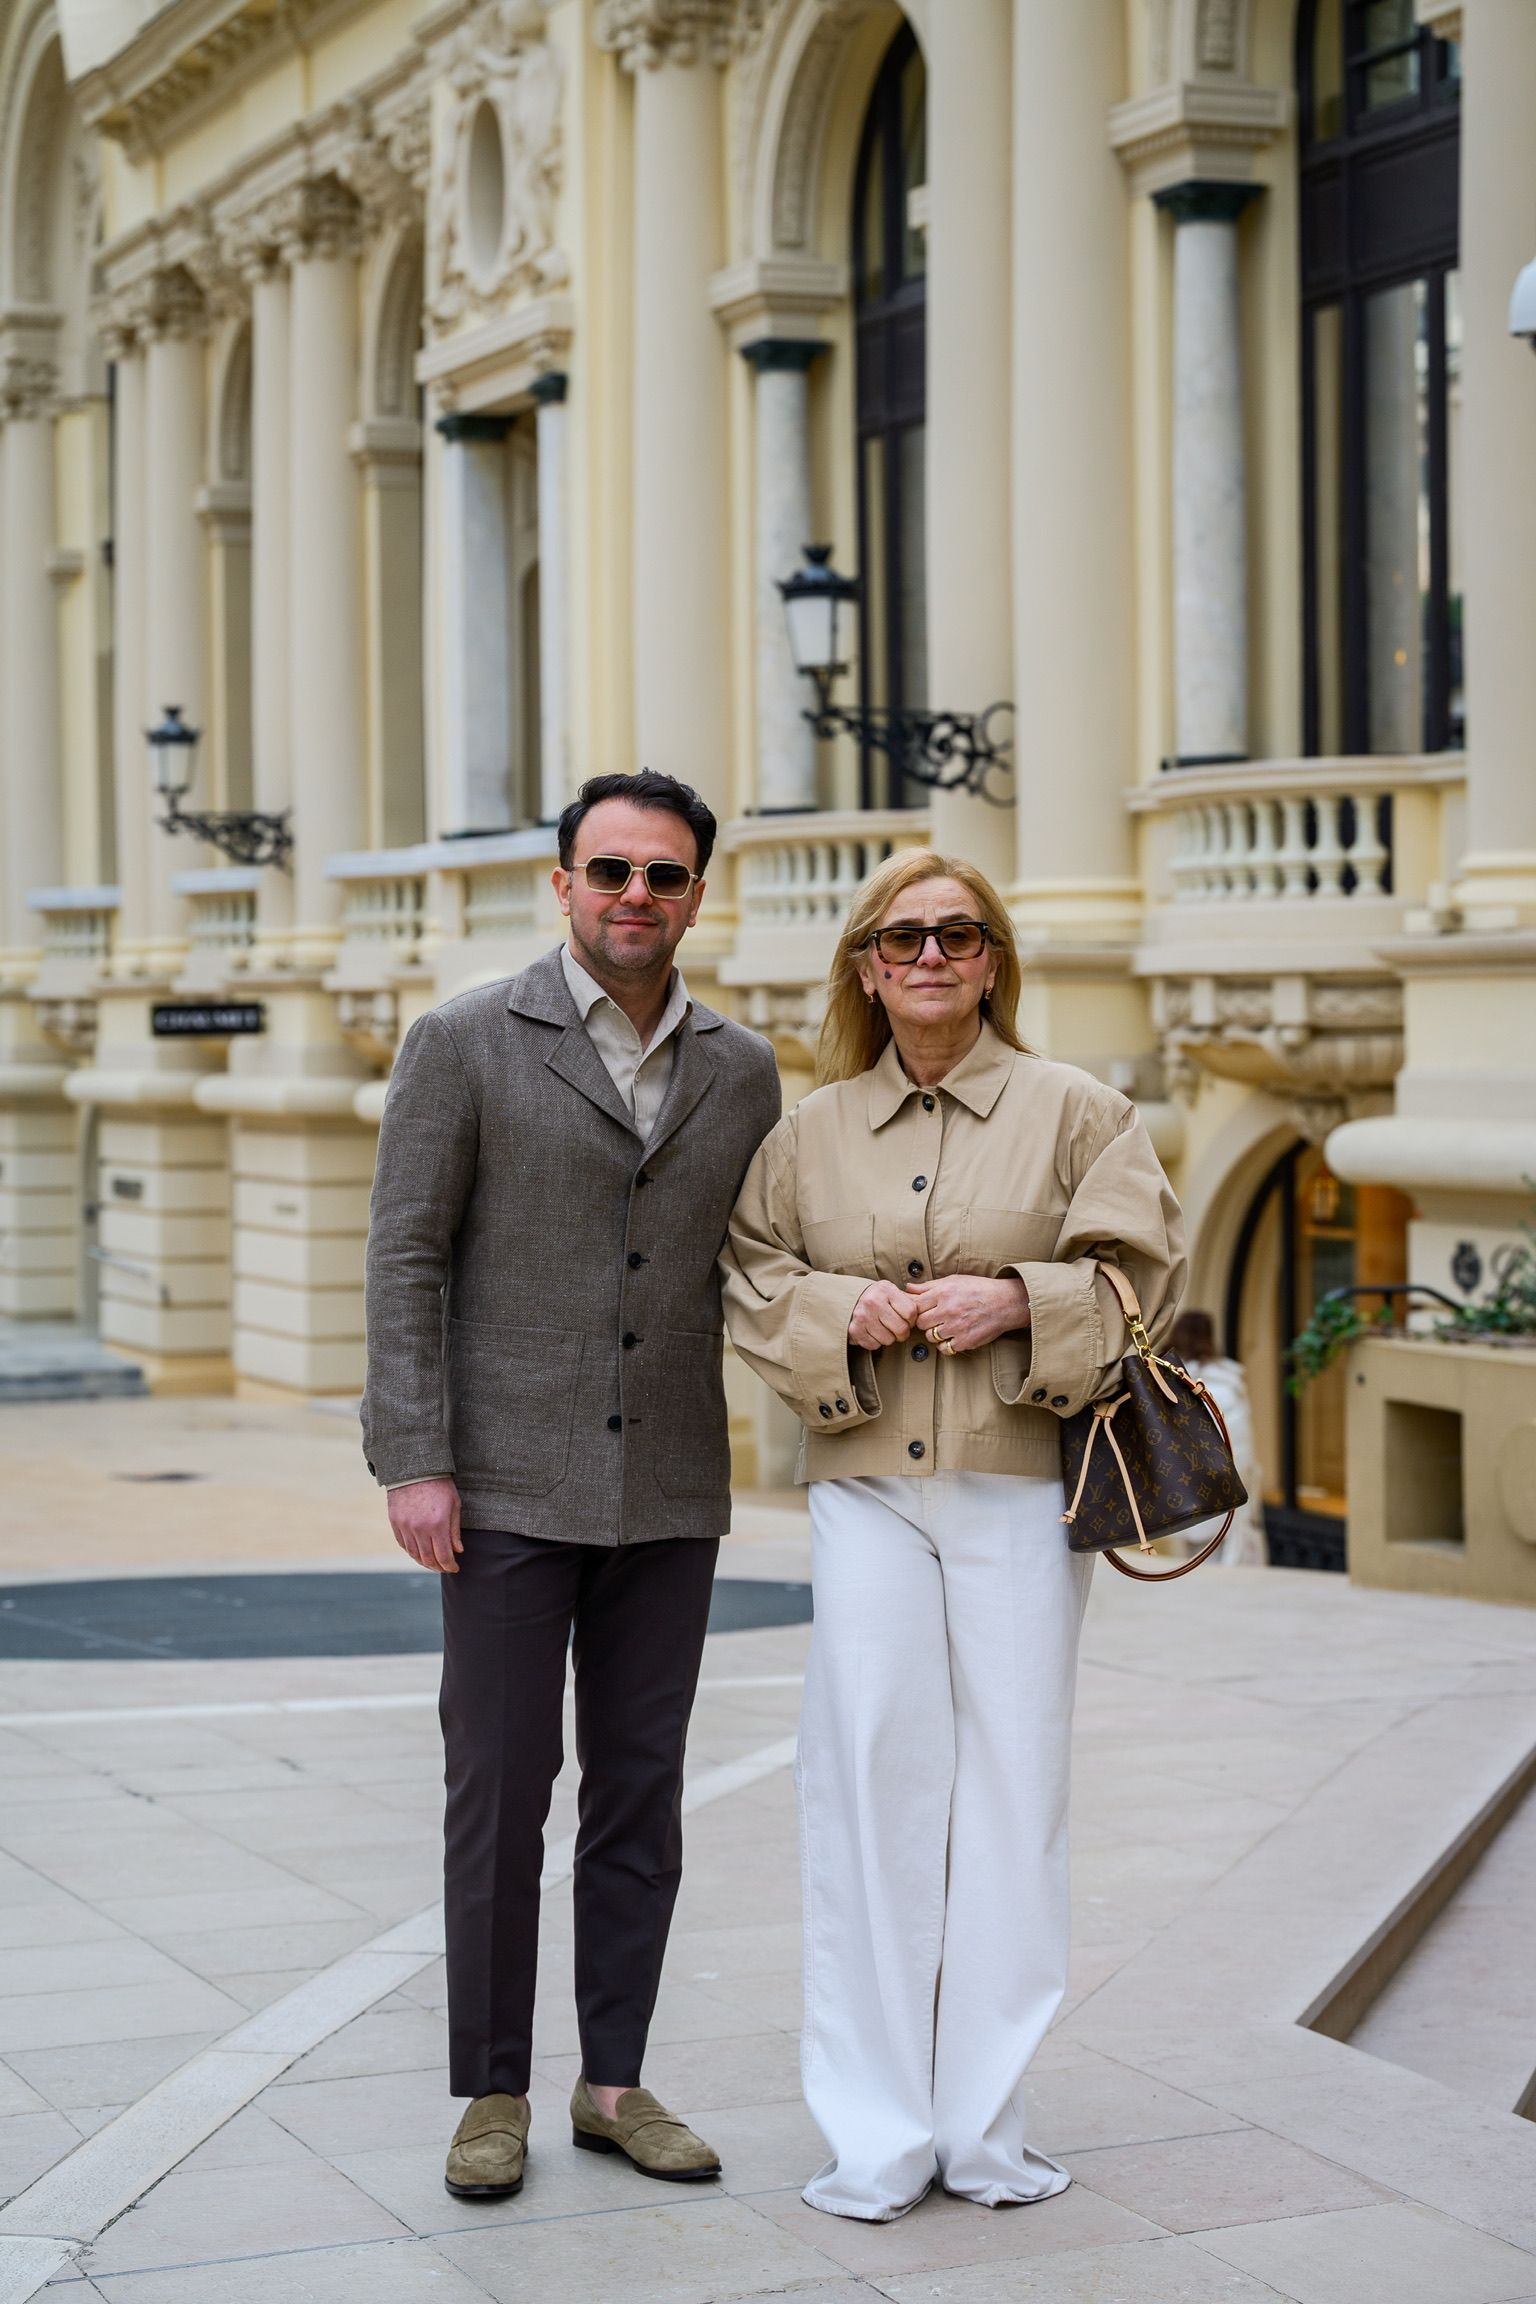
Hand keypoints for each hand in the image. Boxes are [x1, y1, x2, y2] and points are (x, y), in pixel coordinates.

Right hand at [388, 1476, 462, 1573]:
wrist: (415, 1469)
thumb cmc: (440, 1485)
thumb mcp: (454, 1505)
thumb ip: (455, 1530)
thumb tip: (458, 1551)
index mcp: (438, 1524)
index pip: (443, 1556)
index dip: (450, 1566)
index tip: (455, 1568)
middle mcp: (419, 1528)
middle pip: (428, 1559)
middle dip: (438, 1567)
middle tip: (444, 1567)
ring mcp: (405, 1526)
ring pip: (414, 1554)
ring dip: (424, 1562)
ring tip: (432, 1562)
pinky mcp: (395, 1522)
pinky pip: (403, 1544)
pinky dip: (412, 1551)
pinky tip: (419, 1552)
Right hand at [848, 1281, 919, 1350]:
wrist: (846, 1300)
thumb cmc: (876, 1298)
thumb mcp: (891, 1291)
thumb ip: (908, 1299)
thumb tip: (928, 1306)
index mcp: (886, 1290)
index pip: (911, 1312)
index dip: (912, 1320)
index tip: (906, 1319)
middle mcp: (873, 1302)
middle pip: (901, 1329)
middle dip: (902, 1333)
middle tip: (898, 1329)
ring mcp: (862, 1316)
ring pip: (888, 1340)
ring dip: (889, 1338)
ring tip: (883, 1328)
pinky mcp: (854, 1330)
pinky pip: (874, 1345)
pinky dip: (875, 1342)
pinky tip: (872, 1332)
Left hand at [908, 1275, 1029, 1354]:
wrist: (1005, 1303)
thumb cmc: (979, 1289)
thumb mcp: (953, 1280)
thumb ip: (928, 1286)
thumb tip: (907, 1287)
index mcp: (943, 1293)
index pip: (915, 1305)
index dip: (917, 1309)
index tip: (923, 1309)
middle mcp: (948, 1310)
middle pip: (921, 1323)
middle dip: (926, 1321)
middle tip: (935, 1318)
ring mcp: (956, 1327)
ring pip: (931, 1337)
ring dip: (935, 1333)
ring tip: (946, 1326)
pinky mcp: (965, 1341)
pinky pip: (944, 1348)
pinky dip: (946, 1344)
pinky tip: (953, 1336)